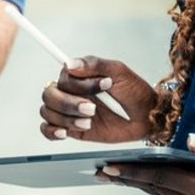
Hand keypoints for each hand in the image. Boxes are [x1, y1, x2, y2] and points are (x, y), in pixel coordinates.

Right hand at [38, 56, 154, 142]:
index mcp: (80, 76)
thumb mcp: (119, 72)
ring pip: (47, 111)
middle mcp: (72, 92)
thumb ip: (94, 65)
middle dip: (69, 103)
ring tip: (88, 122)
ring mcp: (71, 111)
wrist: (147, 117)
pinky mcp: (72, 129)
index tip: (102, 85)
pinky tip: (65, 131)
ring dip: (66, 118)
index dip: (77, 84)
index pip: (63, 76)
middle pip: (49, 94)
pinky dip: (51, 131)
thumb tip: (70, 63)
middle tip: (92, 108)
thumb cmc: (135, 92)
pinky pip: (47, 129)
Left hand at [100, 133, 194, 194]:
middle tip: (103, 171)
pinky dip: (164, 188)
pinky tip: (153, 179)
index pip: (163, 180)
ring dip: (145, 185)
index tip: (111, 167)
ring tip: (120, 174)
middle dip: (131, 180)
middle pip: (160, 191)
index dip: (134, 172)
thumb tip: (189, 140)